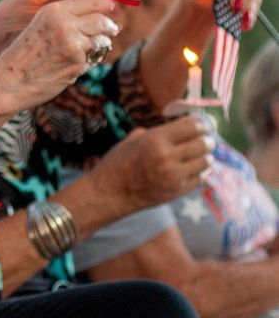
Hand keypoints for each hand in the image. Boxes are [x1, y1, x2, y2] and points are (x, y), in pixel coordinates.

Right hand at [0, 0, 119, 109]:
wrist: (9, 81)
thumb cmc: (22, 55)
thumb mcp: (39, 25)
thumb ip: (63, 18)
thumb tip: (95, 15)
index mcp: (53, 10)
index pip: (92, 1)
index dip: (105, 5)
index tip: (110, 9)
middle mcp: (64, 23)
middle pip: (102, 20)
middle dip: (109, 26)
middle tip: (113, 29)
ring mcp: (73, 43)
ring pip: (102, 40)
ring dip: (99, 46)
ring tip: (87, 52)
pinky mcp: (78, 62)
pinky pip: (94, 59)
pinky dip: (89, 62)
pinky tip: (72, 66)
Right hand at [90, 117, 212, 211]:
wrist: (110, 192)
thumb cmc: (118, 162)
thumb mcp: (134, 139)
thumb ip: (158, 132)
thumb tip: (183, 125)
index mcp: (156, 139)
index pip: (192, 127)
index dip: (199, 125)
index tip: (201, 125)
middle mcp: (168, 156)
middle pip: (203, 143)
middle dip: (206, 140)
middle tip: (206, 140)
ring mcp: (175, 176)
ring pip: (206, 162)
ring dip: (205, 156)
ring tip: (201, 155)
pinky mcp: (178, 191)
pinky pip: (201, 178)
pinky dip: (201, 172)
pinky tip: (196, 169)